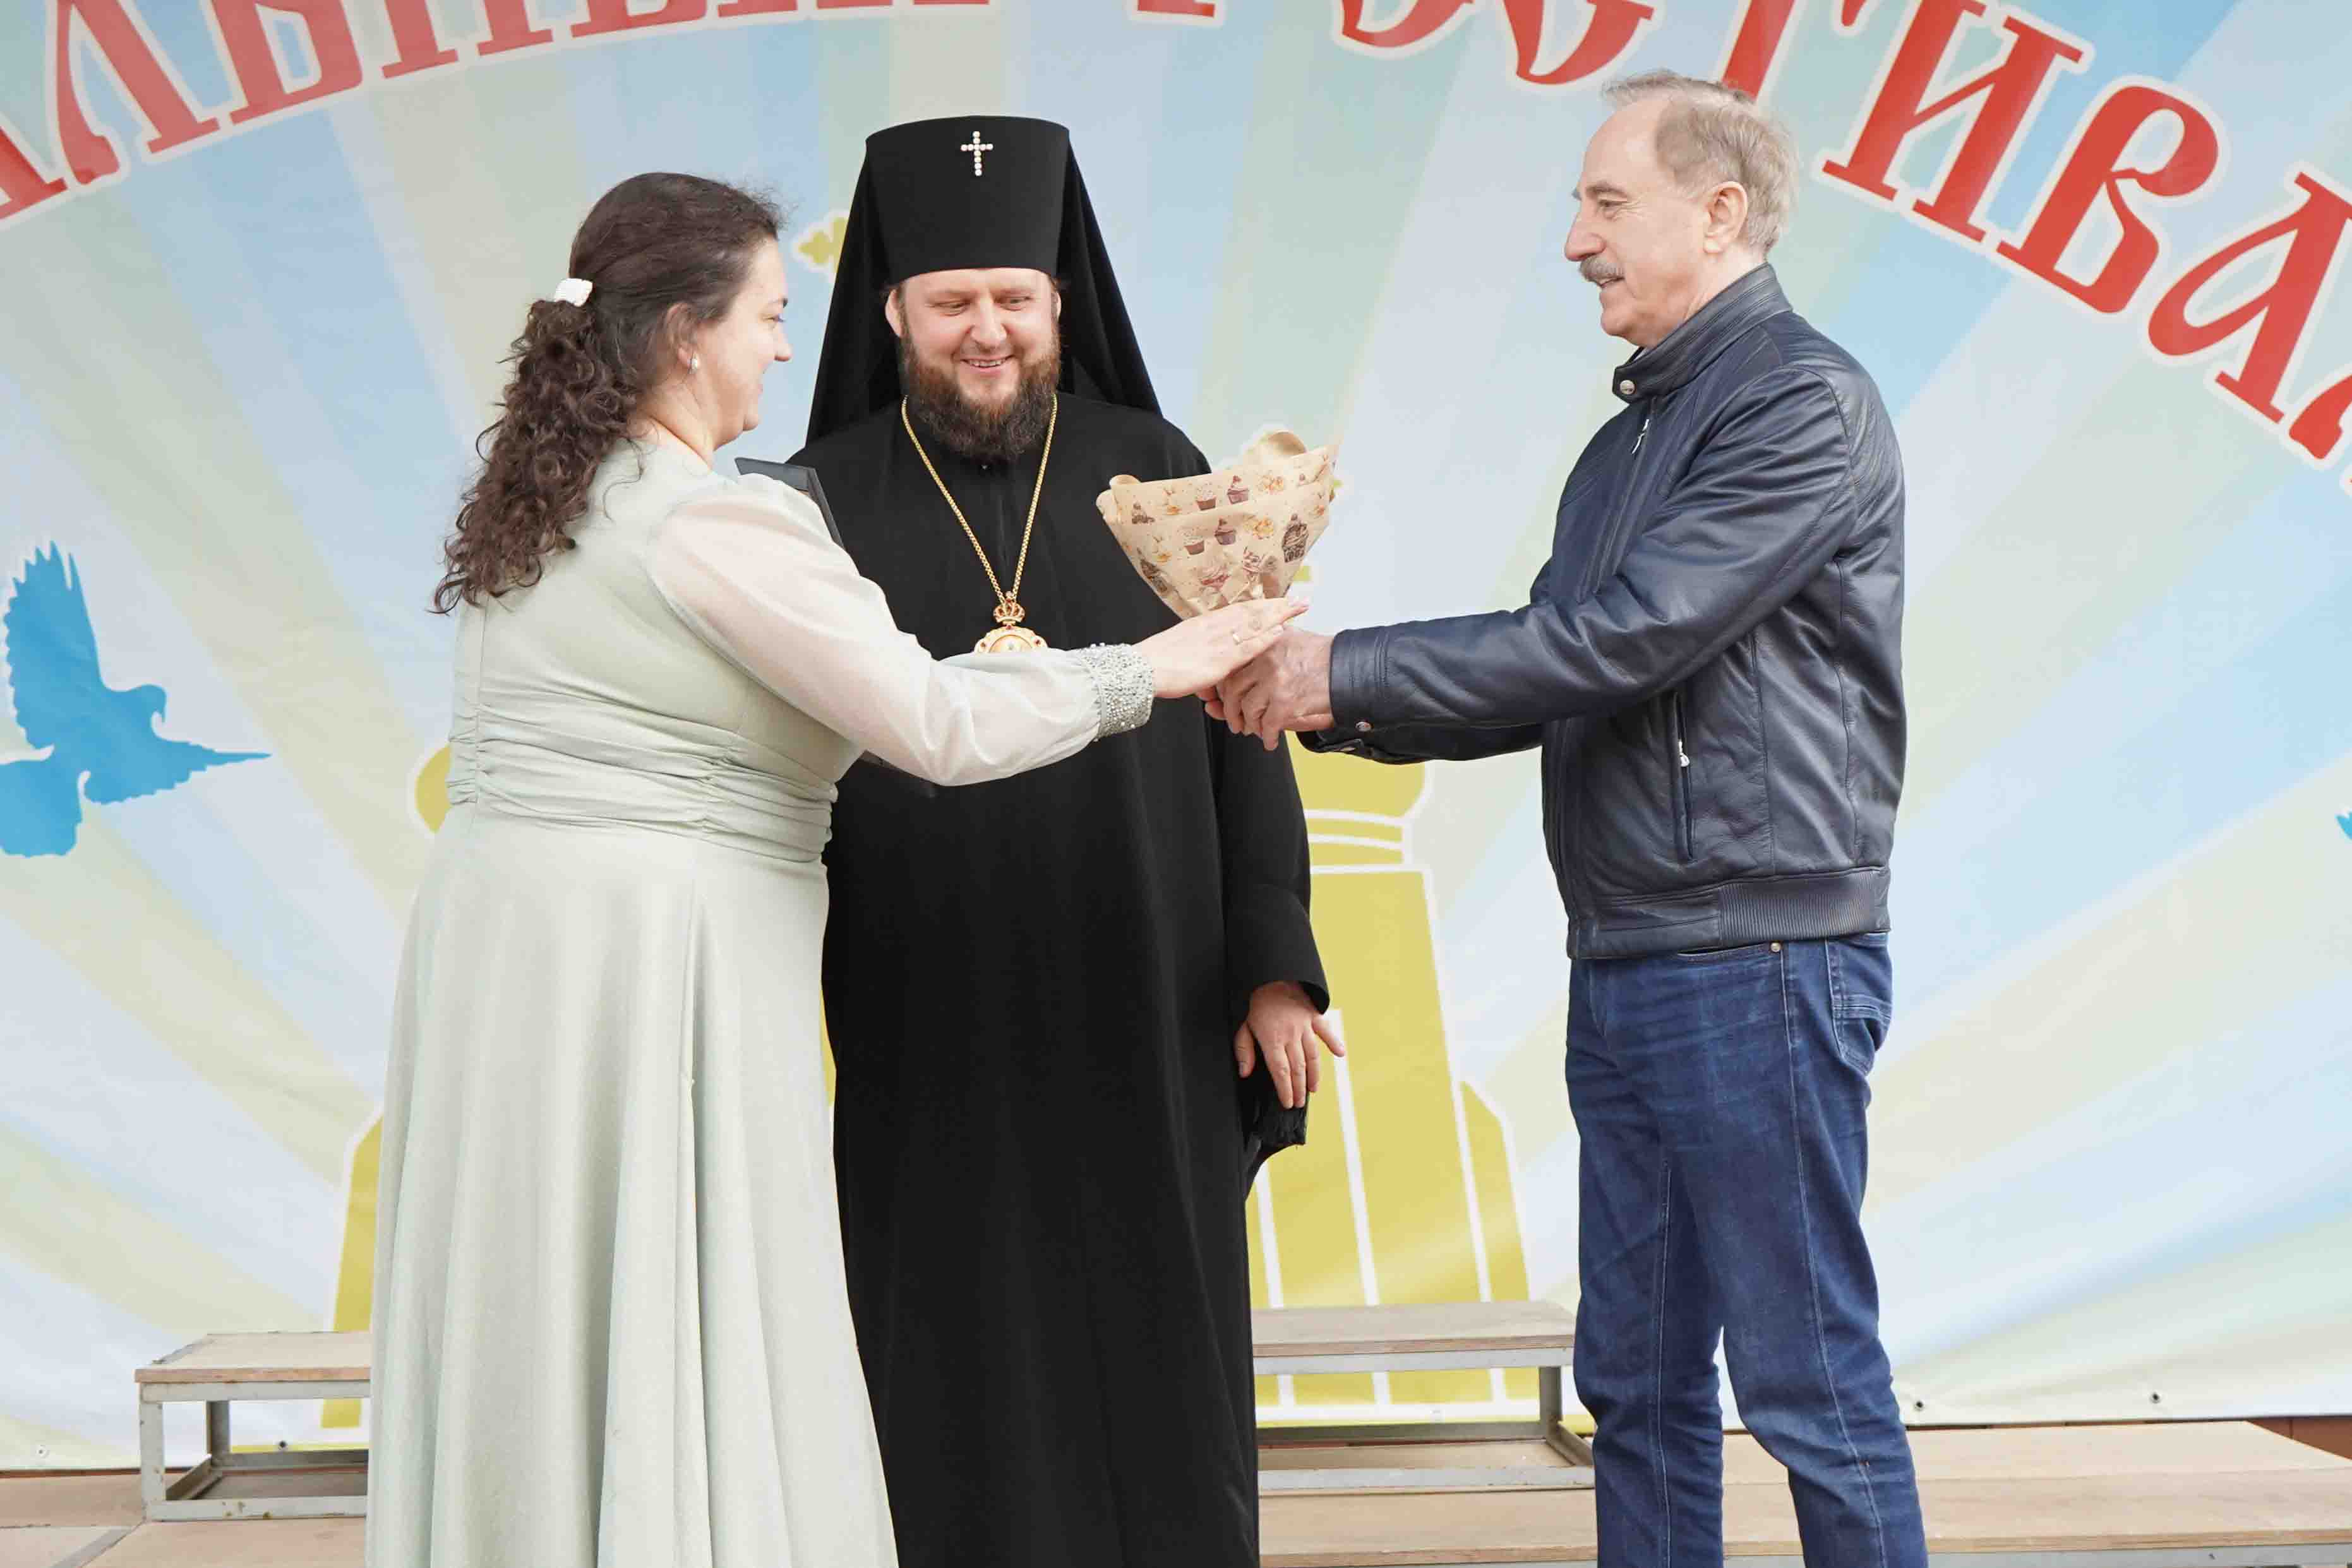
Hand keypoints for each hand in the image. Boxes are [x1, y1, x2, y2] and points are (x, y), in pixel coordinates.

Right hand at [1137, 598, 1307, 699]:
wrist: (1142, 669)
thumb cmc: (1157, 663)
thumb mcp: (1182, 648)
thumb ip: (1200, 648)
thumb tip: (1212, 655)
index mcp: (1205, 623)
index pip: (1240, 609)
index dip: (1262, 604)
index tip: (1279, 600)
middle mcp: (1214, 627)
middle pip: (1252, 611)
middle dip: (1278, 605)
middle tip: (1300, 600)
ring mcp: (1218, 641)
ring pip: (1254, 623)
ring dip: (1278, 615)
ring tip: (1299, 609)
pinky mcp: (1219, 659)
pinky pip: (1247, 646)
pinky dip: (1265, 637)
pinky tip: (1280, 631)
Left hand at [1212, 629, 1334, 748]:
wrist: (1348, 669)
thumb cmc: (1324, 656)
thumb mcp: (1292, 637)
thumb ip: (1269, 641)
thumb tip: (1248, 656)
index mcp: (1265, 642)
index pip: (1232, 666)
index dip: (1224, 687)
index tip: (1224, 697)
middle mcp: (1266, 660)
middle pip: (1234, 689)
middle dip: (1231, 710)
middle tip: (1235, 720)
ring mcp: (1274, 682)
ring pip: (1248, 709)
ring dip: (1249, 725)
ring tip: (1254, 730)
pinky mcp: (1286, 702)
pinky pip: (1267, 725)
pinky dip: (1267, 737)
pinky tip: (1270, 741)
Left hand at [1234, 981, 1344, 1109]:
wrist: (1270, 975)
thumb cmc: (1256, 1003)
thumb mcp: (1243, 1026)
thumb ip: (1244, 1050)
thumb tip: (1245, 1072)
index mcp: (1271, 1039)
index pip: (1280, 1071)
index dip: (1285, 1089)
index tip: (1287, 1102)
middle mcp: (1290, 1035)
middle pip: (1297, 1068)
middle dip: (1298, 1088)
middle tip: (1298, 1102)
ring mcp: (1304, 1026)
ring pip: (1312, 1056)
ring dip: (1314, 1075)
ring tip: (1313, 1089)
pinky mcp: (1314, 1015)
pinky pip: (1326, 1031)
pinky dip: (1334, 1042)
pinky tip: (1340, 1054)